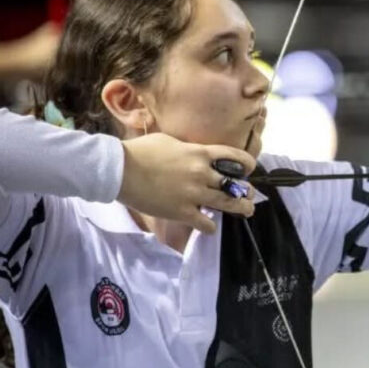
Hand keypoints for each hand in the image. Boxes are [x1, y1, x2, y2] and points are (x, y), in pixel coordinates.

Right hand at [117, 133, 256, 233]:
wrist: (119, 170)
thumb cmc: (140, 151)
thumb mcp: (170, 141)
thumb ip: (188, 149)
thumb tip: (196, 153)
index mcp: (200, 153)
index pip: (235, 157)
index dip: (247, 164)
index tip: (249, 169)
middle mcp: (201, 173)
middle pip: (235, 184)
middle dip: (246, 190)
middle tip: (249, 194)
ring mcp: (193, 194)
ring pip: (227, 204)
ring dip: (240, 208)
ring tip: (247, 211)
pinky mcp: (182, 212)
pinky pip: (206, 223)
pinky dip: (210, 226)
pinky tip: (210, 226)